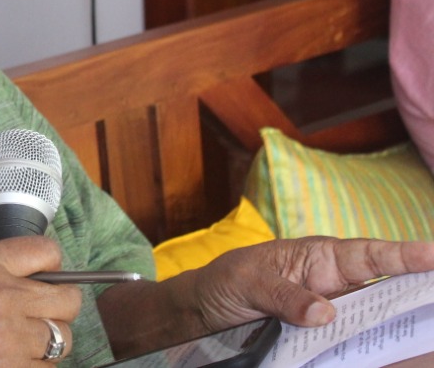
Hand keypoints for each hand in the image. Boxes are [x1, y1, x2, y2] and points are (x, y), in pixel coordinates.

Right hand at [0, 236, 81, 366]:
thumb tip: (44, 274)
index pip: (48, 251)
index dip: (52, 269)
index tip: (47, 280)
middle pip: (68, 299)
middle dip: (56, 311)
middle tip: (35, 319)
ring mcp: (7, 336)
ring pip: (63, 339)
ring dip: (45, 346)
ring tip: (13, 346)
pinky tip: (5, 363)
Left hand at [188, 236, 433, 330]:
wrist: (201, 310)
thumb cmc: (226, 282)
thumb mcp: (248, 282)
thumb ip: (284, 294)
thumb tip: (325, 313)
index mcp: (319, 258)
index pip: (368, 255)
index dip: (404, 256)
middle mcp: (332, 286)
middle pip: (383, 291)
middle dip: (415, 298)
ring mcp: (328, 316)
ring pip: (371, 324)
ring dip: (392, 334)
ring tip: (419, 345)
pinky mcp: (319, 341)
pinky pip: (348, 347)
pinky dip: (365, 354)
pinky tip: (382, 360)